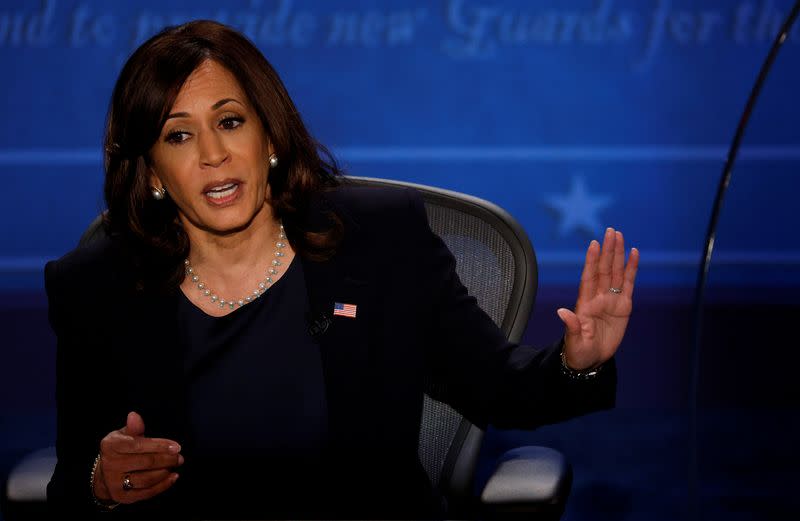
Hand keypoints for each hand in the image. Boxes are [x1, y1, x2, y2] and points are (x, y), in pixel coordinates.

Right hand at [93, 411, 182, 504]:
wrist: (105, 474)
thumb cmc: (120, 449)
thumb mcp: (124, 435)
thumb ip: (134, 427)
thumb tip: (134, 416)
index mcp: (111, 446)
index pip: (139, 445)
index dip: (160, 446)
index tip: (177, 447)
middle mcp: (110, 465)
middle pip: (146, 462)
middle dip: (167, 459)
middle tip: (179, 457)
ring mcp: (115, 482)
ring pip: (147, 479)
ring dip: (165, 472)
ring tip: (175, 465)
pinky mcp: (122, 496)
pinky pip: (146, 493)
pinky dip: (162, 485)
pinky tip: (172, 477)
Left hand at [557, 227, 638, 369]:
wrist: (591, 360)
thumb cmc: (579, 350)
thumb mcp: (574, 341)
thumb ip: (572, 326)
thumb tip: (561, 312)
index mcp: (585, 303)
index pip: (589, 277)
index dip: (591, 260)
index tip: (594, 244)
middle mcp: (598, 297)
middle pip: (604, 269)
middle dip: (607, 250)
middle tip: (611, 231)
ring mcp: (611, 300)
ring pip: (615, 272)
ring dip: (618, 254)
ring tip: (620, 236)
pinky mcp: (623, 306)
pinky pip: (628, 284)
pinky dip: (631, 269)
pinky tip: (634, 254)